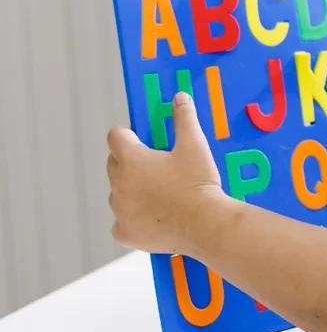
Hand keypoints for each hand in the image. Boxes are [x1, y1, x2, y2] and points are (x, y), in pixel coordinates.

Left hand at [106, 91, 225, 254]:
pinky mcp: (126, 233)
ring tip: (161, 194)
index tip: (142, 139)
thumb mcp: (195, 145)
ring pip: (119, 194)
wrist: (206, 224)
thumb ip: (184, 119)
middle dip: (130, 163)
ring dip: (133, 191)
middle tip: (158, 167)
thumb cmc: (199, 183)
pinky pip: (122, 223)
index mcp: (131, 159)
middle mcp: (119, 184)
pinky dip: (134, 221)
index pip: (116, 136)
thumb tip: (180, 98)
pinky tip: (154, 219)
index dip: (128, 135)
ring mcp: (120, 210)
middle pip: (115, 164)